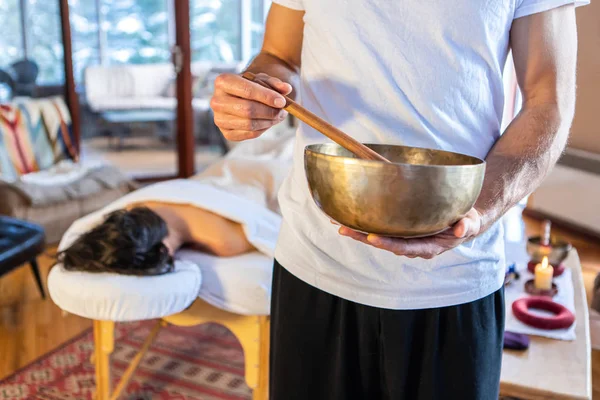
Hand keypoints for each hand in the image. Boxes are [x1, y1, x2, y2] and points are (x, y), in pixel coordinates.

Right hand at [210, 72, 291, 141]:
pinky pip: (249, 134)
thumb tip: (286, 89)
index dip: (266, 97)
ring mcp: (219, 119)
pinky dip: (263, 129)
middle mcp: (216, 101)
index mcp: (223, 81)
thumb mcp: (265, 80)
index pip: (246, 90)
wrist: (244, 95)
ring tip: (278, 115)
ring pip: (249, 124)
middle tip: (282, 111)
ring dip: (268, 121)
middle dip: (269, 112)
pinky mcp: (226, 133)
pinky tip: (267, 121)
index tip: (281, 101)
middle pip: (247, 110)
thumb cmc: (255, 86)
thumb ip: (276, 83)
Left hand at [334, 208, 483, 258]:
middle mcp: (412, 245)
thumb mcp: (470, 223)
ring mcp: (404, 239)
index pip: (405, 247)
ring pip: (378, 237)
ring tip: (338, 222)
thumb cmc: (466, 221)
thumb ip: (467, 226)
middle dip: (363, 237)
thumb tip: (462, 230)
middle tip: (343, 229)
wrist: (462, 222)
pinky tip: (348, 217)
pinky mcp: (399, 231)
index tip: (373, 238)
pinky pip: (380, 229)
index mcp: (428, 246)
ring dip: (358, 231)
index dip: (388, 243)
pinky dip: (364, 224)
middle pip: (385, 243)